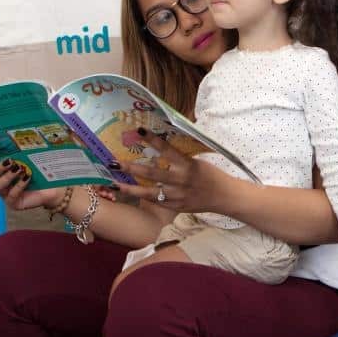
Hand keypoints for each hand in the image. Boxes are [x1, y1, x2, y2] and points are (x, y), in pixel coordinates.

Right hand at [0, 158, 59, 210]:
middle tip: (10, 161)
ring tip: (19, 168)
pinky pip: (11, 195)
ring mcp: (5, 194)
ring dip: (7, 176)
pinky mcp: (13, 203)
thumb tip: (18, 141)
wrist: (55, 188)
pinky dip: (19, 185)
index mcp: (2, 170)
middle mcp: (1, 181)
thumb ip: (23, 153)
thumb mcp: (32, 160)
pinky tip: (27, 177)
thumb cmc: (41, 172)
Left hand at [110, 128, 231, 212]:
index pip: (167, 150)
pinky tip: (129, 193)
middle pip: (151, 173)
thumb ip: (181, 156)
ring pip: (149, 192)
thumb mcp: (198, 161)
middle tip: (113, 162)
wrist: (224, 196)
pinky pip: (155, 201)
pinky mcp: (176, 206)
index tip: (139, 130)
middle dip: (131, 168)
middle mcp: (180, 180)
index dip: (153, 140)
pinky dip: (142, 197)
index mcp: (187, 165)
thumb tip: (165, 141)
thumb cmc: (211, 175)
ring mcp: (177, 195)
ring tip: (113, 183)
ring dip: (129, 188)